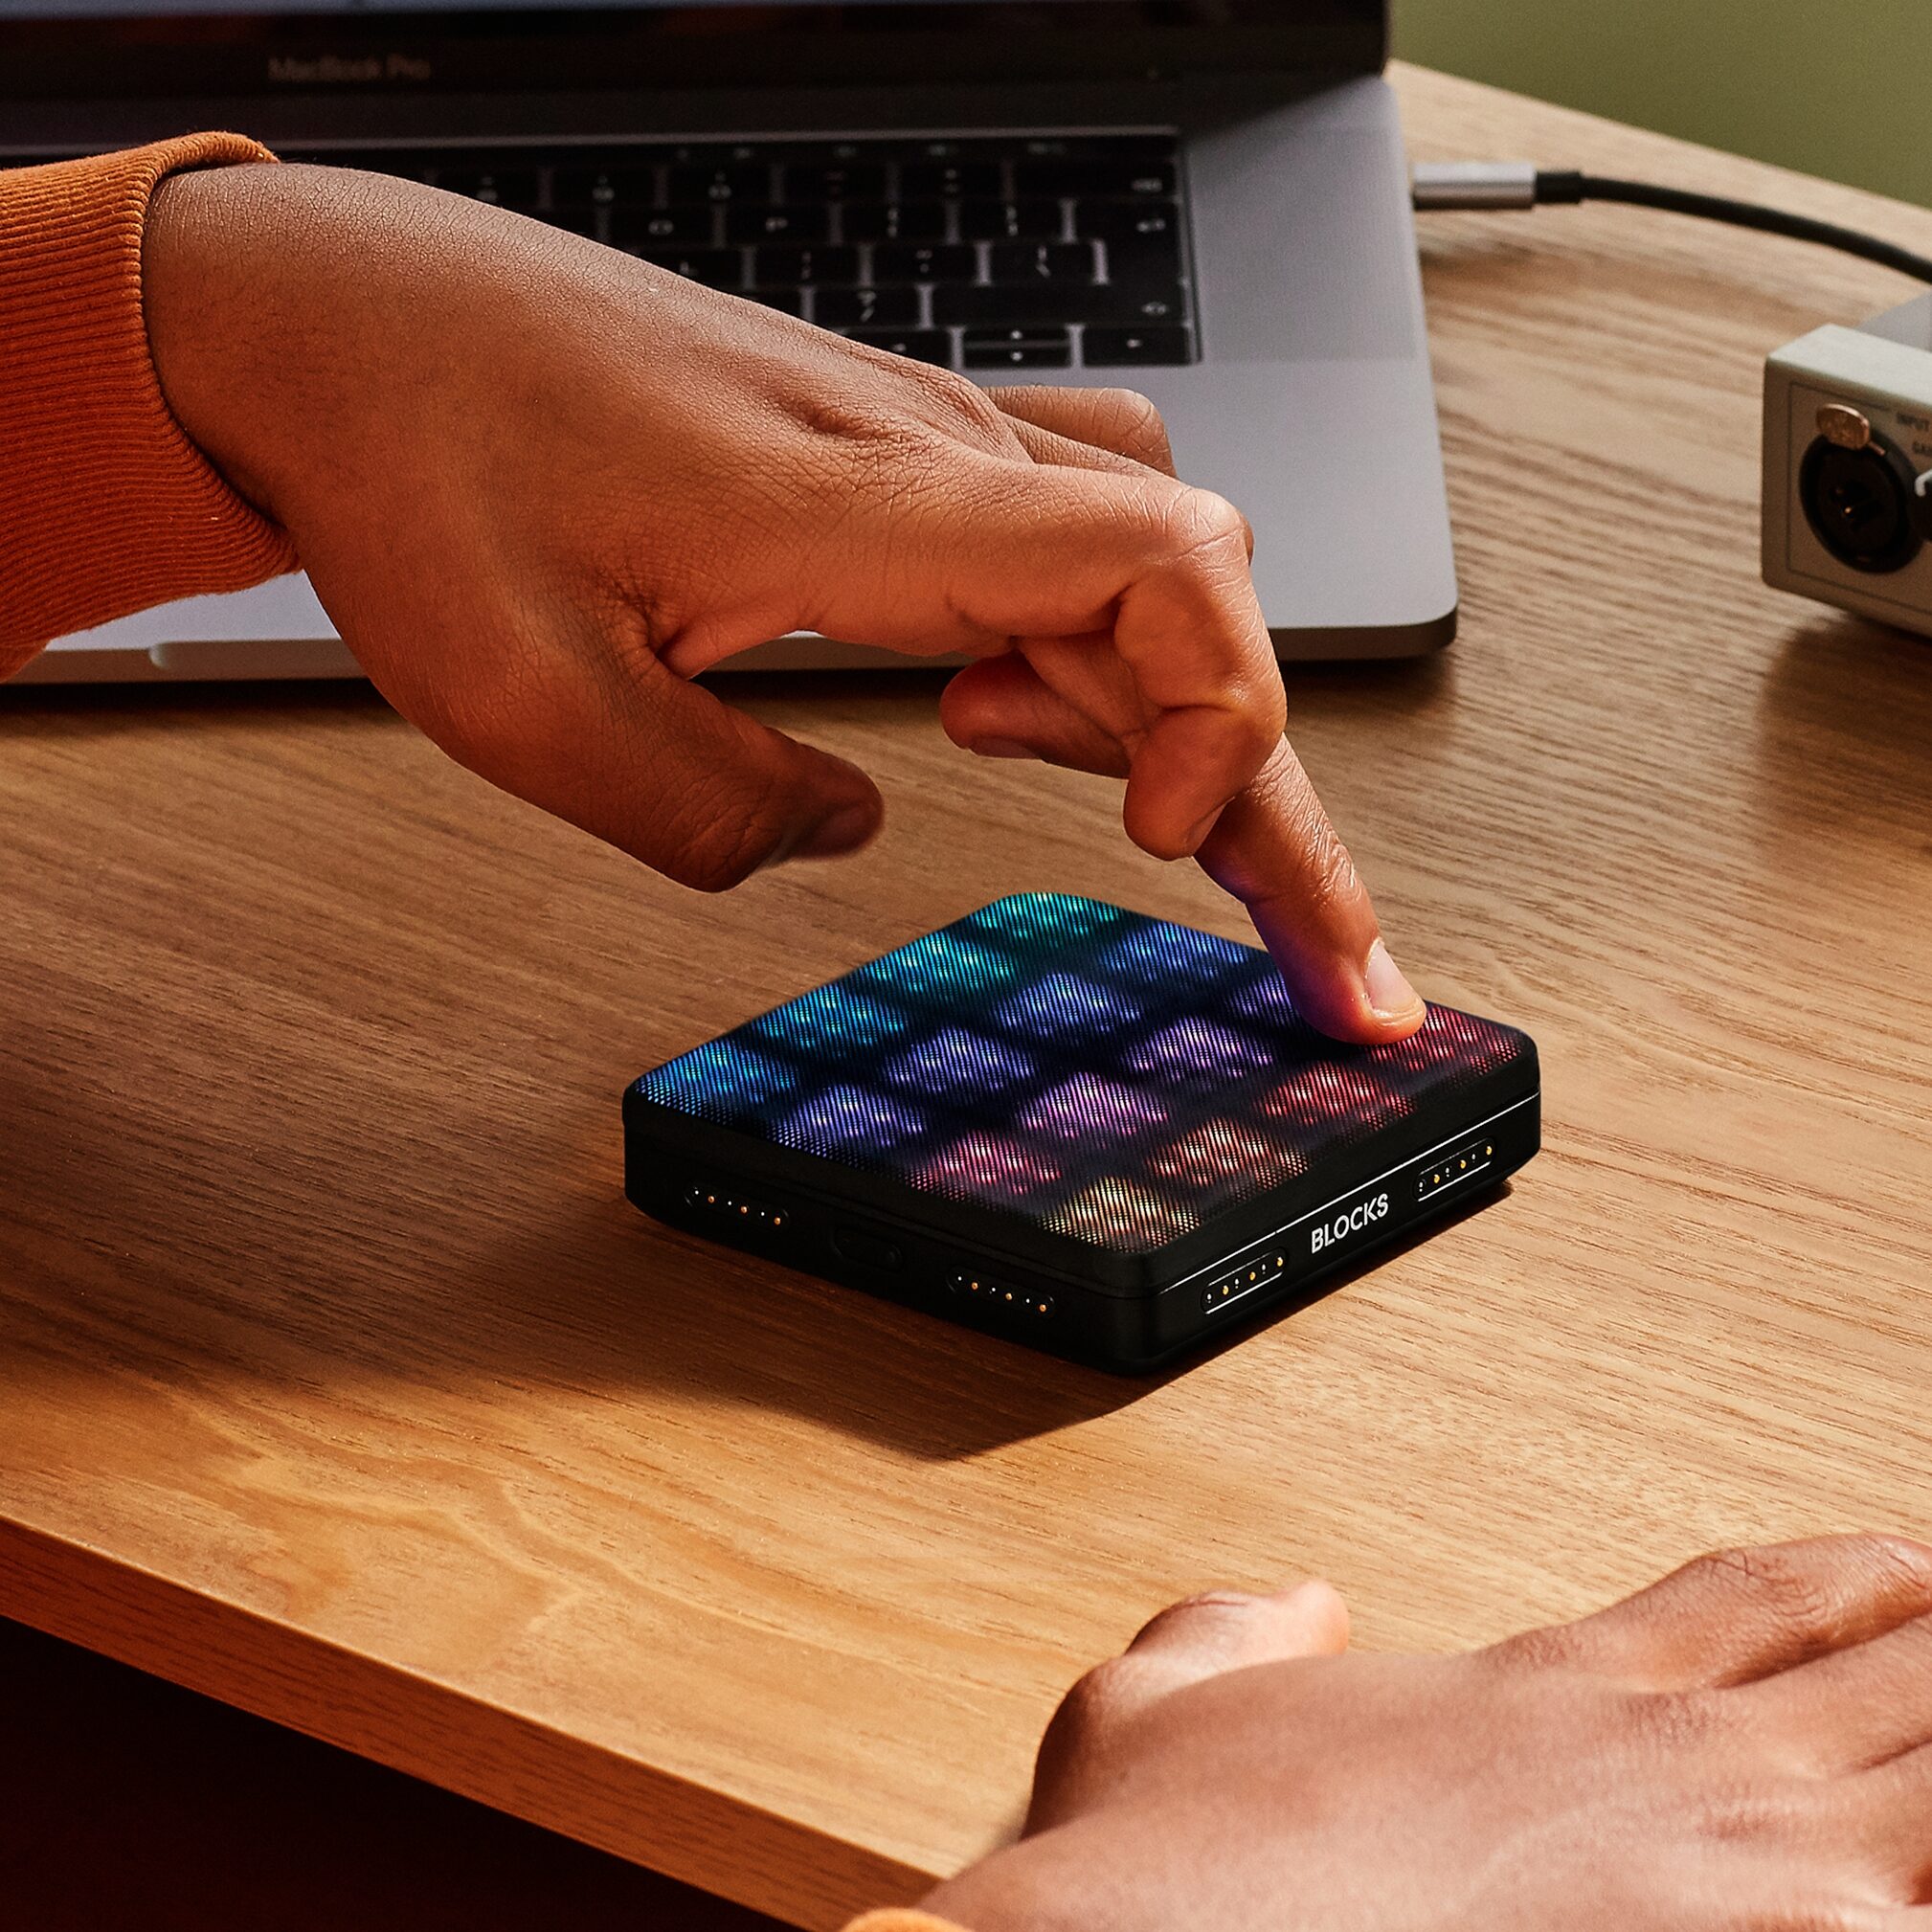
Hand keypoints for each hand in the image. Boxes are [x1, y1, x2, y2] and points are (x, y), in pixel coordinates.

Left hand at [141, 162, 1421, 1040]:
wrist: (358, 321)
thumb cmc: (423, 453)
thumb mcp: (522, 698)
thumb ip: (710, 810)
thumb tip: (842, 836)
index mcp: (866, 501)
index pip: (1159, 565)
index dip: (1222, 713)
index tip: (1169, 847)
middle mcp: (926, 460)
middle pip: (1195, 605)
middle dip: (1276, 803)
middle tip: (1330, 970)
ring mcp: (917, 454)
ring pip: (1148, 580)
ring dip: (1194, 730)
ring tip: (1178, 856)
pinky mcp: (884, 469)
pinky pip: (1065, 547)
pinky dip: (1094, 655)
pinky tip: (1020, 716)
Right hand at [923, 1534, 1931, 1930]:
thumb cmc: (1171, 1876)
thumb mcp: (1157, 1706)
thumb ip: (1234, 1633)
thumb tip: (1293, 1605)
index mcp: (1546, 1689)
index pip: (1751, 1600)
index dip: (1855, 1575)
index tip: (1907, 1567)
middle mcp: (1664, 1770)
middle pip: (1897, 1678)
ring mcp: (1735, 1888)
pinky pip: (1915, 1917)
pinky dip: (1926, 1883)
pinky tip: (1919, 1876)